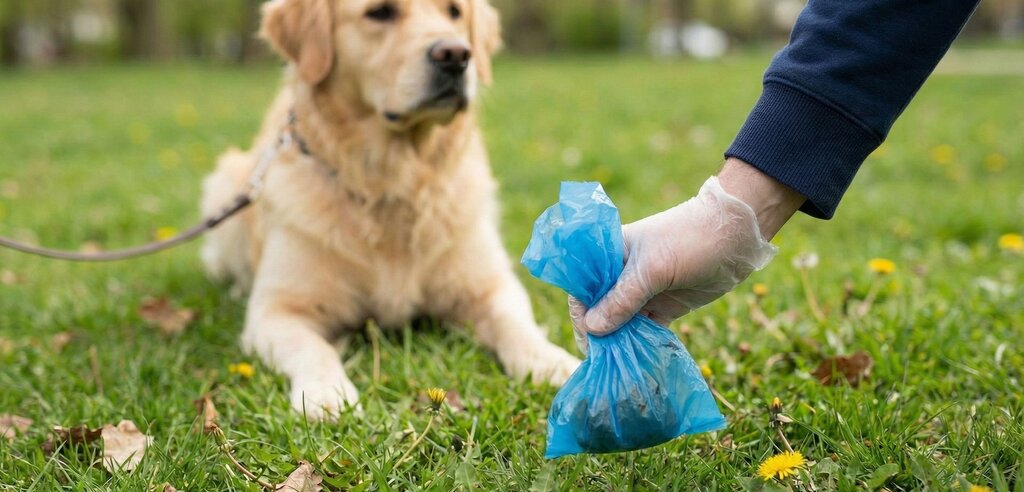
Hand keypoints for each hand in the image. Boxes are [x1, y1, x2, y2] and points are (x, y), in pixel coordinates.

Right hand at [570, 159, 803, 346]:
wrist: (736, 237)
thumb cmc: (689, 240)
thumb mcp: (653, 269)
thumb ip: (622, 299)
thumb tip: (592, 329)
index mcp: (610, 254)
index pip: (583, 286)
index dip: (582, 312)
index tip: (587, 337)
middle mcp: (621, 274)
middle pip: (600, 308)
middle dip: (599, 332)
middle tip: (602, 358)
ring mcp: (643, 292)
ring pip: (622, 322)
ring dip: (619, 341)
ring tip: (617, 364)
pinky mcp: (663, 306)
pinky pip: (645, 329)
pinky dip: (641, 344)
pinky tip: (638, 361)